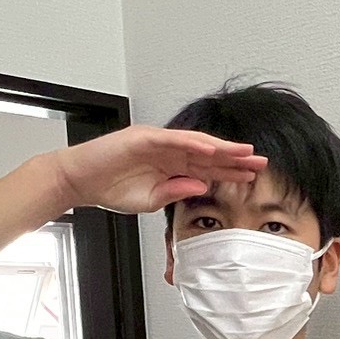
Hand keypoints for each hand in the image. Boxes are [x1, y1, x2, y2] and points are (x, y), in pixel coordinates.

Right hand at [51, 124, 267, 215]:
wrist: (79, 182)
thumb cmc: (109, 190)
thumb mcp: (149, 201)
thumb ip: (174, 193)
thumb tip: (199, 186)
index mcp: (171, 167)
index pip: (207, 168)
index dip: (230, 172)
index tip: (252, 178)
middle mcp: (168, 151)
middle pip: (208, 153)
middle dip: (235, 158)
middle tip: (260, 162)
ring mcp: (157, 142)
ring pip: (196, 143)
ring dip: (221, 147)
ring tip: (243, 152)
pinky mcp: (143, 137)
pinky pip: (173, 139)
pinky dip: (193, 142)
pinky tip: (211, 147)